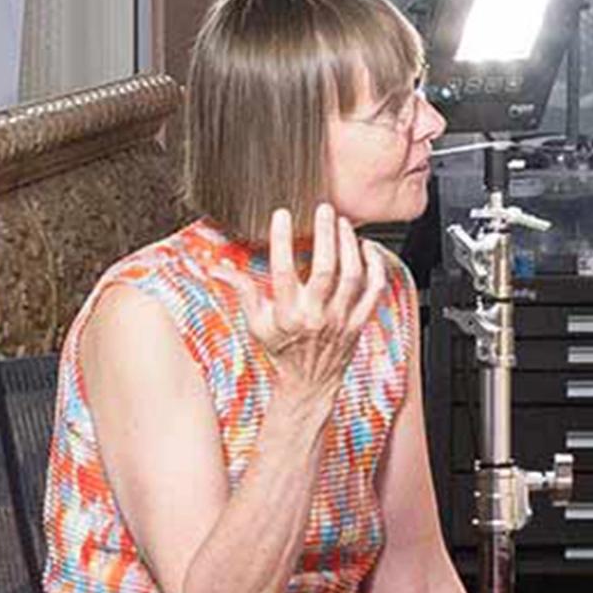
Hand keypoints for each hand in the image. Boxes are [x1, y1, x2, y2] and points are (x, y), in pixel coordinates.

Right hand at [249, 205, 383, 403]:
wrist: (310, 383)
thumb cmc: (282, 351)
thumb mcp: (256, 324)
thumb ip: (242, 292)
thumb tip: (217, 269)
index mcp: (287, 315)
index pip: (283, 272)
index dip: (281, 241)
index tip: (281, 215)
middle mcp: (316, 316)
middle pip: (325, 269)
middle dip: (325, 235)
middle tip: (324, 209)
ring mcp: (341, 320)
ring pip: (351, 276)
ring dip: (349, 245)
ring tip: (342, 223)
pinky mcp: (359, 322)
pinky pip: (374, 291)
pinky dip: (375, 267)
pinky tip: (368, 247)